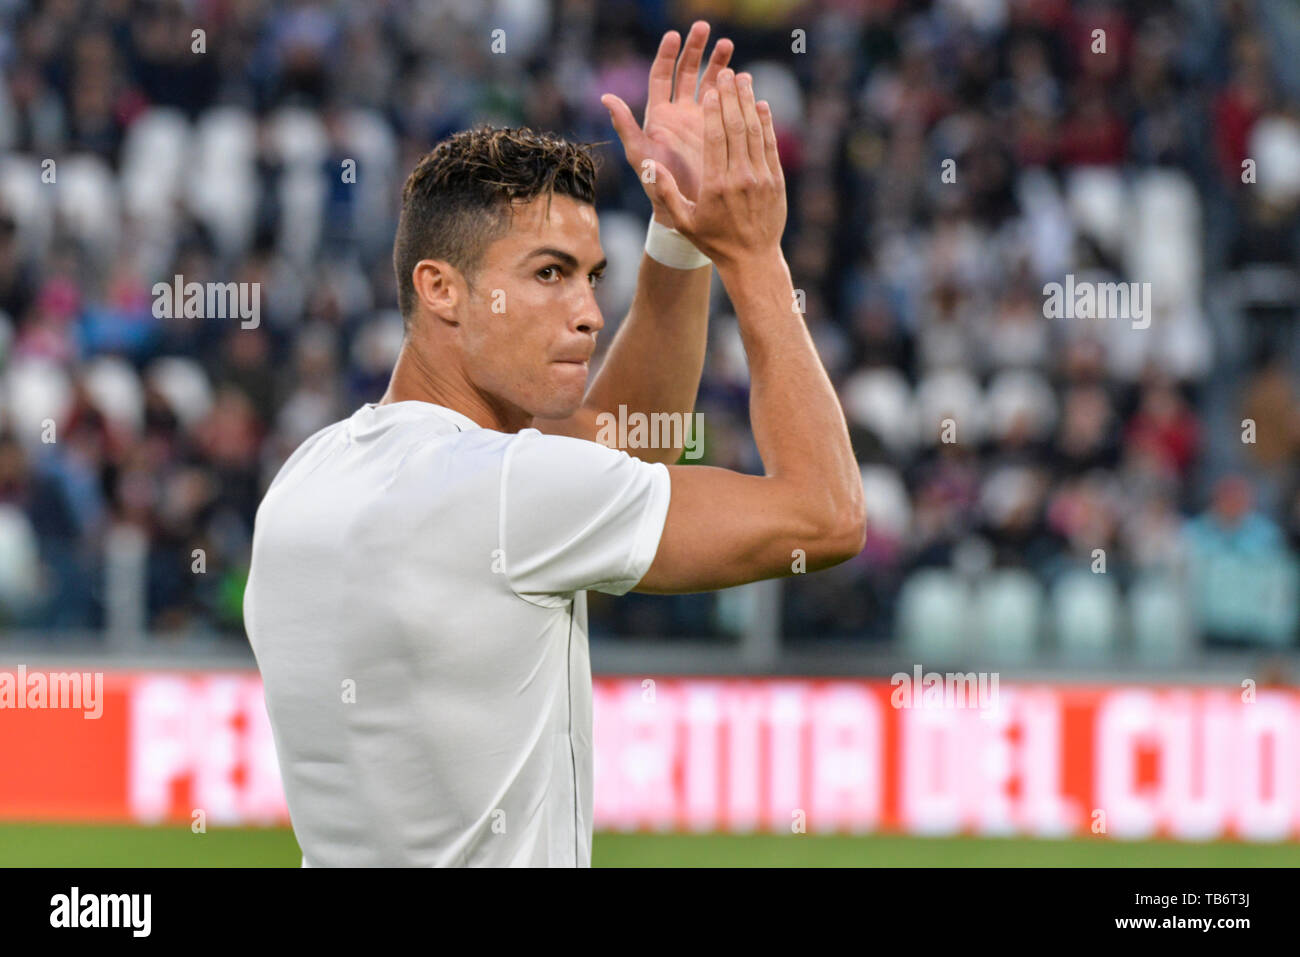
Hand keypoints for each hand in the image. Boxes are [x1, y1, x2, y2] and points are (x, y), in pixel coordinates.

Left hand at [601, 21, 732, 225]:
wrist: (686, 211)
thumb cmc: (657, 188)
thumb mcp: (640, 157)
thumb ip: (625, 127)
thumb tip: (606, 97)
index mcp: (659, 117)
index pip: (661, 77)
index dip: (667, 55)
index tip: (674, 35)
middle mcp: (679, 115)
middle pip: (686, 73)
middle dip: (694, 49)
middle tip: (704, 28)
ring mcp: (700, 122)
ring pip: (709, 84)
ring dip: (718, 64)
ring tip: (728, 45)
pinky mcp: (718, 132)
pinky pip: (727, 104)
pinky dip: (734, 89)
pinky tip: (744, 77)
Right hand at [651, 69, 787, 271]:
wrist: (752, 259)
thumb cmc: (713, 240)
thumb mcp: (683, 221)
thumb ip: (667, 192)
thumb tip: (650, 164)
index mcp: (715, 186)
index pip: (716, 140)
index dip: (714, 112)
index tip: (711, 90)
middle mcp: (740, 179)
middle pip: (736, 129)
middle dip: (731, 98)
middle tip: (727, 74)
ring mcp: (761, 178)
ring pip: (755, 133)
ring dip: (749, 103)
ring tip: (744, 79)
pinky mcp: (776, 180)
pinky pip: (770, 145)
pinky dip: (766, 123)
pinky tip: (761, 105)